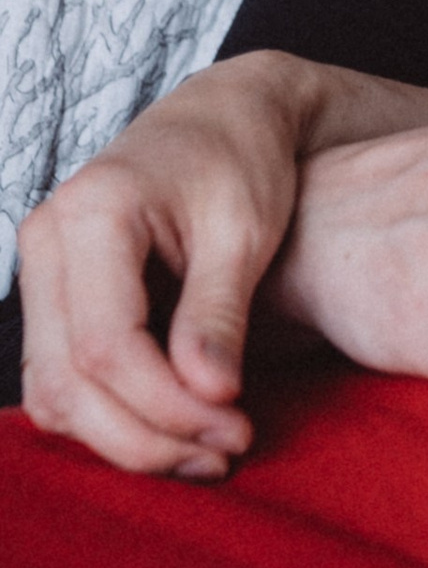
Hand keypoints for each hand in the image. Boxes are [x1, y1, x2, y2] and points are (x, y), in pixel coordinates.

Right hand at [19, 50, 314, 478]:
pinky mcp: (56, 297)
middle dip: (147, 434)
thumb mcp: (245, 229)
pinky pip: (62, 379)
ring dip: (127, 437)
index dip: (166, 404)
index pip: (106, 345)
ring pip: (55, 391)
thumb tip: (211, 397)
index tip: (236, 427)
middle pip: (69, 380)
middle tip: (225, 453)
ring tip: (210, 451)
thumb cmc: (242, 159)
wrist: (224, 115)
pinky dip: (111, 416)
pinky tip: (179, 429)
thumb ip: (220, 312)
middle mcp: (46, 242)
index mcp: (92, 212)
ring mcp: (41, 271)